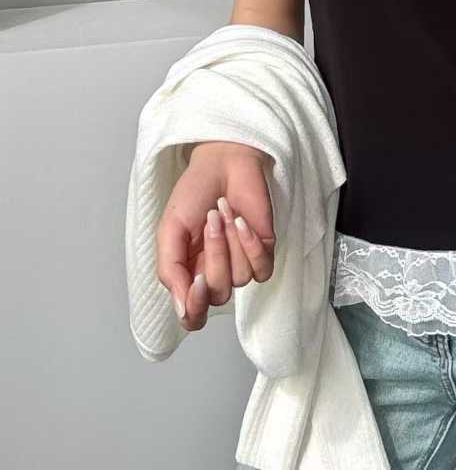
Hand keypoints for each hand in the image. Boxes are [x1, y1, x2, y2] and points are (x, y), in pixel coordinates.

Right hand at [156, 141, 276, 332]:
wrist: (224, 161)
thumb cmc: (195, 192)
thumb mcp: (170, 230)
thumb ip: (171, 271)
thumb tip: (181, 309)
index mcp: (188, 272)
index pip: (194, 316)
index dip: (195, 310)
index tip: (195, 282)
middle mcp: (215, 272)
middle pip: (218, 294)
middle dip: (214, 256)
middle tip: (210, 219)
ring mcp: (241, 262)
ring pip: (240, 279)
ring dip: (231, 241)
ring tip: (224, 211)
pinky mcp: (264, 249)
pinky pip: (261, 268)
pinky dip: (251, 245)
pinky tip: (242, 221)